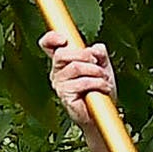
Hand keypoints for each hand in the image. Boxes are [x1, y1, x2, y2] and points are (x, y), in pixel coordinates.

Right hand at [44, 30, 121, 151]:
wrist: (103, 113)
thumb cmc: (100, 90)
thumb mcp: (103, 65)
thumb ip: (99, 53)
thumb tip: (96, 48)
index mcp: (63, 61)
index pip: (49, 45)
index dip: (52, 38)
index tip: (63, 39)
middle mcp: (58, 72)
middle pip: (62, 53)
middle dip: (84, 55)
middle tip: (96, 62)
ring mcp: (60, 84)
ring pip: (74, 67)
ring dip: (95, 71)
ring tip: (104, 79)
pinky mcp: (65, 96)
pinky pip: (80, 82)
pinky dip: (97, 83)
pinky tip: (103, 88)